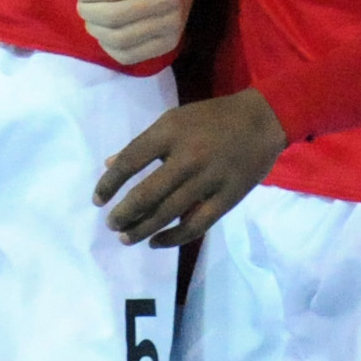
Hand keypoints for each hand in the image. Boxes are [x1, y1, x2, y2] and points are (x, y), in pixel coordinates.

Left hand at [57, 0, 204, 68]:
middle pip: (113, 17)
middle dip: (86, 11)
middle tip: (81, 4)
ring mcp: (171, 24)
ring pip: (120, 39)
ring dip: (95, 30)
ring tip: (91, 18)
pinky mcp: (169, 42)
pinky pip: (129, 56)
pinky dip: (109, 47)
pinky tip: (105, 32)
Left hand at [93, 90, 287, 247]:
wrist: (262, 120)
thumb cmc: (213, 118)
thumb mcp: (174, 120)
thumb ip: (143, 143)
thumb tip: (110, 165)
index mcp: (170, 132)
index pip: (130, 161)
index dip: (109, 184)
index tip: (98, 200)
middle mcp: (187, 156)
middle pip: (146, 193)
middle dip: (123, 214)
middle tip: (111, 224)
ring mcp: (208, 179)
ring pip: (167, 213)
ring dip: (141, 229)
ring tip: (126, 237)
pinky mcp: (226, 198)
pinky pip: (195, 225)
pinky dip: (172, 238)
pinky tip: (156, 242)